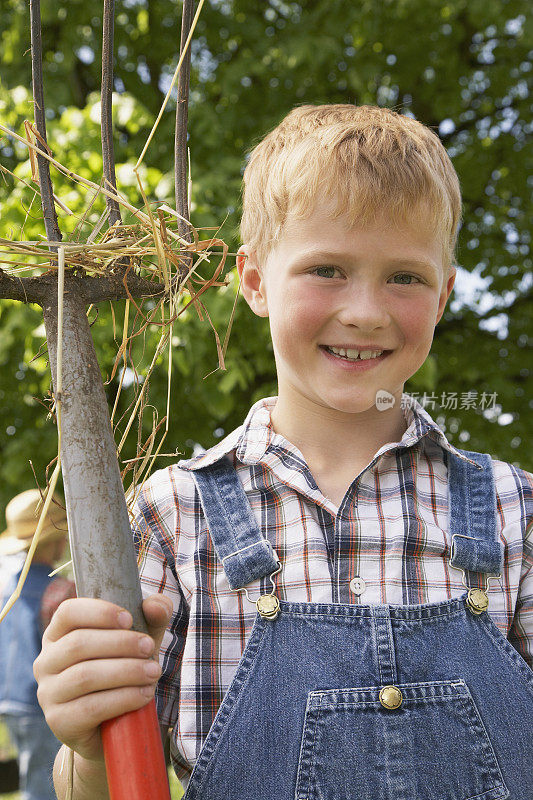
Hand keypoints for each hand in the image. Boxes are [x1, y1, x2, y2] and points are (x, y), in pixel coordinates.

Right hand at [33, 594, 172, 762]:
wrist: (114, 727)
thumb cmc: (124, 671)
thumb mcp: (139, 641)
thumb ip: (152, 617)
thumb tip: (156, 605)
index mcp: (59, 634)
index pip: (68, 612)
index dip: (98, 612)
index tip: (129, 619)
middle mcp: (46, 661)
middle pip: (78, 644)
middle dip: (120, 643)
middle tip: (149, 647)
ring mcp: (48, 693)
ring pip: (85, 676)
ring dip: (126, 671)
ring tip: (153, 672)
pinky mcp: (59, 721)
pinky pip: (90, 707)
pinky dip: (123, 698)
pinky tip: (144, 694)